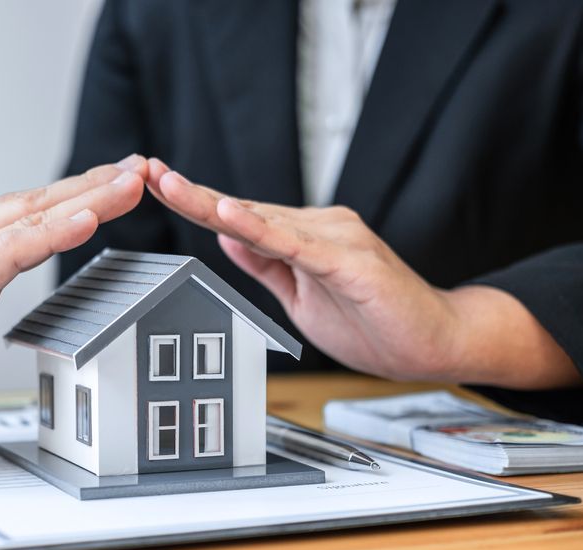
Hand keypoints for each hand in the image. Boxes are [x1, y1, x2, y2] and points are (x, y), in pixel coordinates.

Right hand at [0, 155, 147, 431]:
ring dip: (86, 199)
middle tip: (140, 168)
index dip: (68, 195)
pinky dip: (50, 233)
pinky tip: (86, 219)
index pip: (19, 212)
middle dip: (91, 184)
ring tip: (131, 182)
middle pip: (32, 203)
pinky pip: (6, 255)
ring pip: (27, 219)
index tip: (111, 184)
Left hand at [145, 158, 581, 388]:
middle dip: (192, 194)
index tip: (156, 184)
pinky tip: (232, 218)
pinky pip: (299, 245)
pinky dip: (264, 231)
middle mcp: (319, 227)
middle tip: (147, 173)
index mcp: (303, 238)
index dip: (197, 201)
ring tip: (172, 186)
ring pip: (265, 220)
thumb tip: (227, 236)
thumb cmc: (375, 322)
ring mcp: (337, 239)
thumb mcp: (300, 296)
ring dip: (215, 203)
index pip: (240, 219)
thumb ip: (266, 265)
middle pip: (244, 211)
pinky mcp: (352, 261)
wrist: (435, 343)